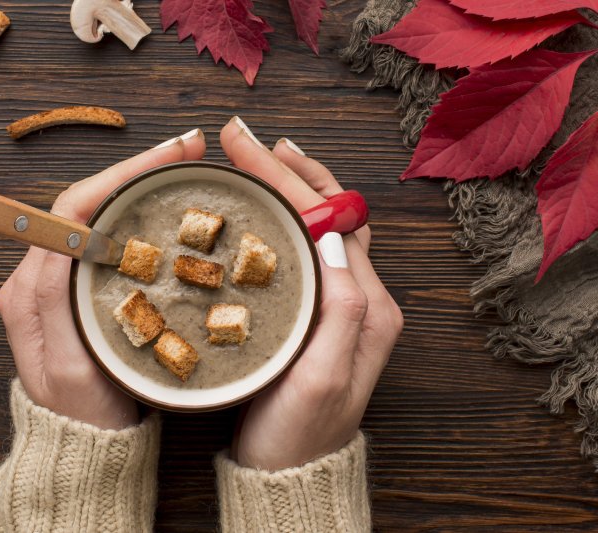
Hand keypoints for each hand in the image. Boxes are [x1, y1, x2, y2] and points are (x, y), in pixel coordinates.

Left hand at [0, 131, 205, 429]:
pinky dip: (140, 215)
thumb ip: (51, 301)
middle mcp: (43, 274)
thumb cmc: (81, 413)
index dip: (120, 176)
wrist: (85, 447)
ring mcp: (64, 280)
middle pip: (89, 203)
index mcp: (32, 285)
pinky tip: (168, 208)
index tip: (166, 157)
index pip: (73, 209)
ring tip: (182, 169)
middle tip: (186, 150)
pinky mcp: (84, 291)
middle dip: (136, 171)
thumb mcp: (66, 364)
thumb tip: (58, 240)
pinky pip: (110, 239)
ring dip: (140, 187)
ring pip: (102, 216)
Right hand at [220, 117, 402, 469]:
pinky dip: (286, 219)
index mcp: (368, 306)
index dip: (288, 178)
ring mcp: (342, 306)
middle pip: (332, 214)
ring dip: (293, 187)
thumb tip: (328, 234)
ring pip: (322, 227)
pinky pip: (308, 251)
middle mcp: (363, 298)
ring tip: (264, 159)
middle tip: (246, 138)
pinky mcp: (320, 316)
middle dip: (289, 170)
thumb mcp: (321, 376)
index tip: (248, 147)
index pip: (331, 219)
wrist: (290, 475)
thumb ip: (341, 306)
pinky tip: (265, 211)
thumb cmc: (300, 433)